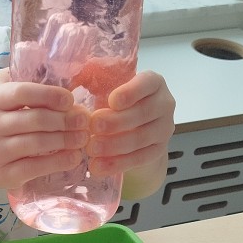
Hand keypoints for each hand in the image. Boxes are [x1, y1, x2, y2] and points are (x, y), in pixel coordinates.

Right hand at [0, 68, 88, 190]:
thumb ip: (22, 76)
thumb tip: (62, 70)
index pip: (22, 93)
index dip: (49, 95)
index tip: (70, 99)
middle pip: (35, 120)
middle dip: (65, 120)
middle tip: (85, 120)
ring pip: (37, 144)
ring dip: (66, 141)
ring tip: (83, 137)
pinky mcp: (1, 173)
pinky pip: (34, 168)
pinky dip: (58, 163)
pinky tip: (73, 157)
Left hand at [86, 71, 175, 186]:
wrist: (132, 127)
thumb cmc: (115, 100)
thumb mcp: (107, 82)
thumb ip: (95, 75)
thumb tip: (77, 75)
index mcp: (154, 82)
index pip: (148, 83)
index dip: (131, 92)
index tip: (111, 101)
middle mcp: (164, 104)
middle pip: (143, 114)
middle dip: (116, 122)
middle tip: (92, 126)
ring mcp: (164, 129)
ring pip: (141, 138)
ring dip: (114, 145)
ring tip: (91, 148)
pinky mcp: (158, 151)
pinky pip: (139, 158)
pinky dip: (118, 164)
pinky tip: (98, 166)